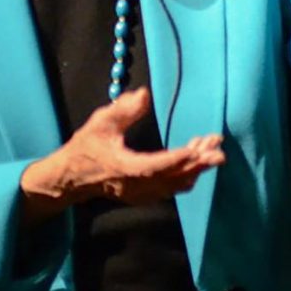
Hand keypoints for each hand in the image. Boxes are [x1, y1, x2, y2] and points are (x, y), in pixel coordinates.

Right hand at [19, 88, 224, 223]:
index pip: (159, 165)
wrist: (72, 177)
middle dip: (199, 161)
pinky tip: (196, 161)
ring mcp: (141, 194)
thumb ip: (123, 109)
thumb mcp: (101, 122)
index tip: (202, 148)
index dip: (181, 158)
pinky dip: (186, 175)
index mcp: (126, 168)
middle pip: (174, 176)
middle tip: (218, 146)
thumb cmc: (86, 147)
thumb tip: (144, 94)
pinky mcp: (143, 196)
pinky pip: (171, 189)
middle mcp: (137, 186)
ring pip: (176, 184)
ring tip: (211, 147)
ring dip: (196, 167)